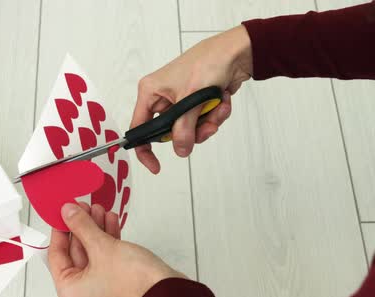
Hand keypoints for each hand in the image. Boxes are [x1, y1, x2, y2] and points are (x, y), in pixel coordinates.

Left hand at [48, 203, 185, 296]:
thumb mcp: (102, 246)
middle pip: (76, 253)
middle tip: (82, 207)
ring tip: (98, 210)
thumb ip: (81, 226)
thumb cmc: (135, 283)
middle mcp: (83, 296)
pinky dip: (107, 240)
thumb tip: (69, 213)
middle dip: (82, 226)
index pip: (56, 255)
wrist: (168, 293)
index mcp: (70, 293)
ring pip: (93, 254)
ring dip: (96, 230)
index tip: (62, 213)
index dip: (60, 230)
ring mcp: (100, 290)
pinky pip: (106, 259)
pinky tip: (110, 221)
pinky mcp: (116, 283)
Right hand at [131, 25, 252, 172]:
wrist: (236, 52)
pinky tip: (222, 100)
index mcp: (150, 92)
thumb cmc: (208, 62)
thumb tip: (180, 150)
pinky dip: (215, 114)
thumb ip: (184, 129)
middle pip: (170, 132)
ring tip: (217, 108)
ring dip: (207, 123)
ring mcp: (180, 101)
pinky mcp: (196, 103)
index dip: (145, 149)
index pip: (139, 128)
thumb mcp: (191, 99)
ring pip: (189, 129)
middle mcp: (162, 97)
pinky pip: (202, 121)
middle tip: (206, 126)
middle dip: (191, 132)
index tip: (156, 166)